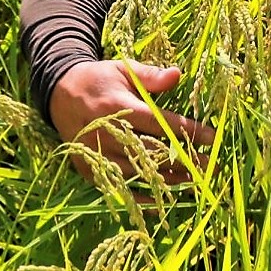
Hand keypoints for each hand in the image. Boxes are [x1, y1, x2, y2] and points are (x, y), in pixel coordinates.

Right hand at [49, 58, 215, 183]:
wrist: (58, 95)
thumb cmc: (98, 79)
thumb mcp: (123, 69)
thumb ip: (150, 76)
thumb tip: (178, 75)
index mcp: (118, 107)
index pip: (160, 123)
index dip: (188, 132)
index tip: (212, 138)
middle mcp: (107, 134)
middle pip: (153, 153)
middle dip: (185, 160)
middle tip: (211, 166)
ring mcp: (97, 155)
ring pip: (139, 174)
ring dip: (169, 180)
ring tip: (194, 182)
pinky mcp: (89, 170)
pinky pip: (120, 188)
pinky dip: (142, 196)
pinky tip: (163, 200)